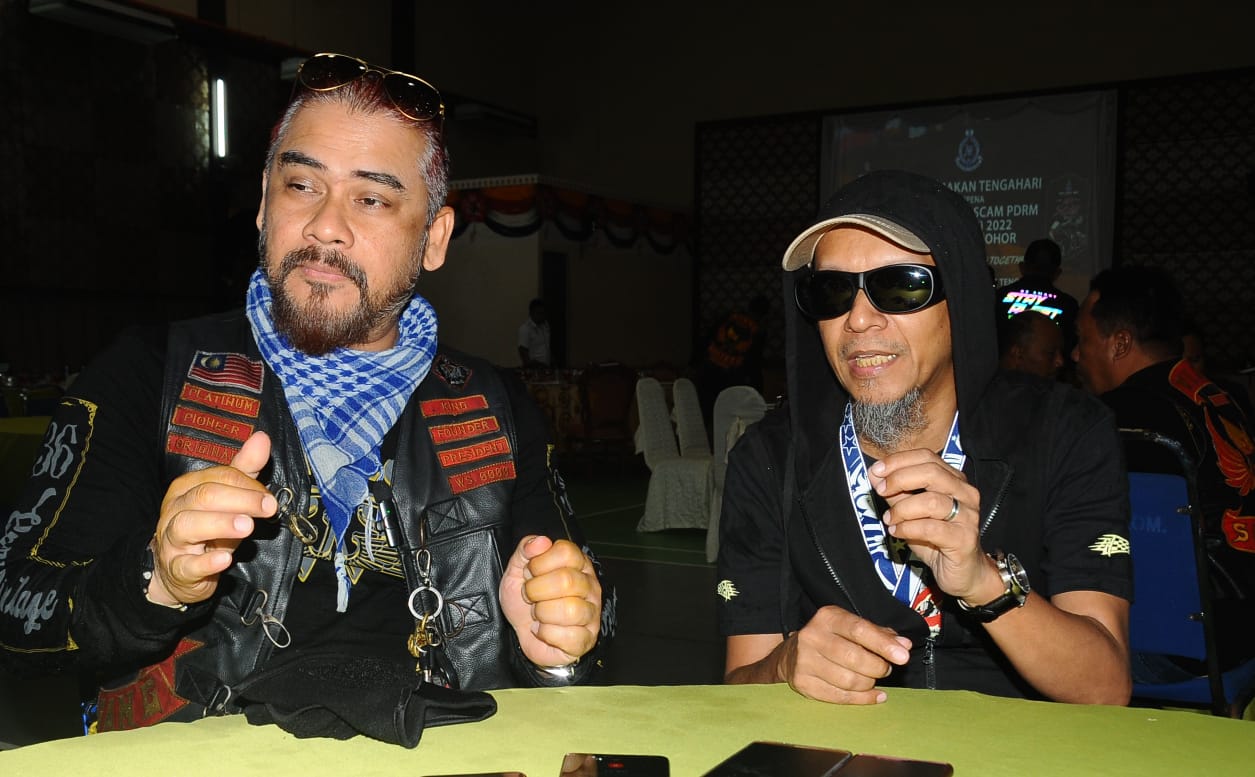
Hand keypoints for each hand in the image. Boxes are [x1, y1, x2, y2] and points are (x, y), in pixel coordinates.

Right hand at [147, 431, 276, 605]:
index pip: (218, 477)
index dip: (247, 485)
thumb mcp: (227, 499)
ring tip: (247, 527)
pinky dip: (206, 562)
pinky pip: (187, 565)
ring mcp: (172, 540)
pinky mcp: (176, 569)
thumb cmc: (208, 530)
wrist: (179, 572)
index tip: (270, 498)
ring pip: (189, 525)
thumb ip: (244, 470)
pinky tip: (225, 558)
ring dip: (221, 524)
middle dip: (241, 499)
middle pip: (205, 496)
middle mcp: (175, 509)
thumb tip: (262, 438)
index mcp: (187, 487)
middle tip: (268, 508)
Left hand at [499, 536, 600, 666]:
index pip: (566, 552)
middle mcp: (590, 585)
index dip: (539, 563)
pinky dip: (547, 634)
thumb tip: (541, 541)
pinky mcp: (587, 639)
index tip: (530, 573)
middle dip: (536, 590)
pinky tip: (543, 630)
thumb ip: (526, 550)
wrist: (522, 632)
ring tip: (538, 614)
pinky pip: (569, 637)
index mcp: (577, 563)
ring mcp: (592, 613)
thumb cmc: (525, 600)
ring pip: (570, 610)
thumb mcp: (517, 571)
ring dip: (543, 613)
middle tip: (531, 596)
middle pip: (567, 580)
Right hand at [778, 605, 911, 703]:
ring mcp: (804, 661)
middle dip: (878, 667)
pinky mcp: (803, 683)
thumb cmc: (830, 639)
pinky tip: (873, 695)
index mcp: (827, 618)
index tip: (903, 656)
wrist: (790, 655)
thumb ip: (879, 634)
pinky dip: (862, 699)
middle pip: (854, 657)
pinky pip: (840, 697)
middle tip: (885, 669)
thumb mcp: (851, 627)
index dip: (883, 644)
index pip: (859, 630)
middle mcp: (812, 637)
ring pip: (849, 680)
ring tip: (872, 679)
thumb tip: (904, 645)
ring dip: (869, 683)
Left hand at [868, 449, 997, 601]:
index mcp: (954, 480)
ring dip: (902, 509)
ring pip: (931, 501)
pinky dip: (908, 528)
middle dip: (899, 479)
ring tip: (890, 520)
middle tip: (881, 491)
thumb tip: (873, 473)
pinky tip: (898, 532)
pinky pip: (932, 528)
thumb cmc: (937, 539)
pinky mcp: (965, 539)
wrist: (963, 573)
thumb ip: (895, 492)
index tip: (877, 470)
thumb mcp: (910, 513)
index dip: (899, 460)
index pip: (927, 457)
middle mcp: (965, 493)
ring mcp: (968, 516)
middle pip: (931, 472)